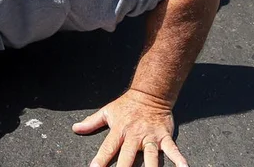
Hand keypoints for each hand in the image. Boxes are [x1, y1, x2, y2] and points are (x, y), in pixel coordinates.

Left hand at [73, 89, 187, 166]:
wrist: (151, 92)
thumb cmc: (127, 104)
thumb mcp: (107, 111)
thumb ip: (92, 122)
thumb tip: (75, 128)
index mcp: (120, 131)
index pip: (108, 148)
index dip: (100, 160)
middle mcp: (135, 136)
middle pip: (128, 157)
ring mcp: (150, 137)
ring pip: (151, 157)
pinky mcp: (164, 137)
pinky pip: (172, 150)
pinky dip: (178, 159)